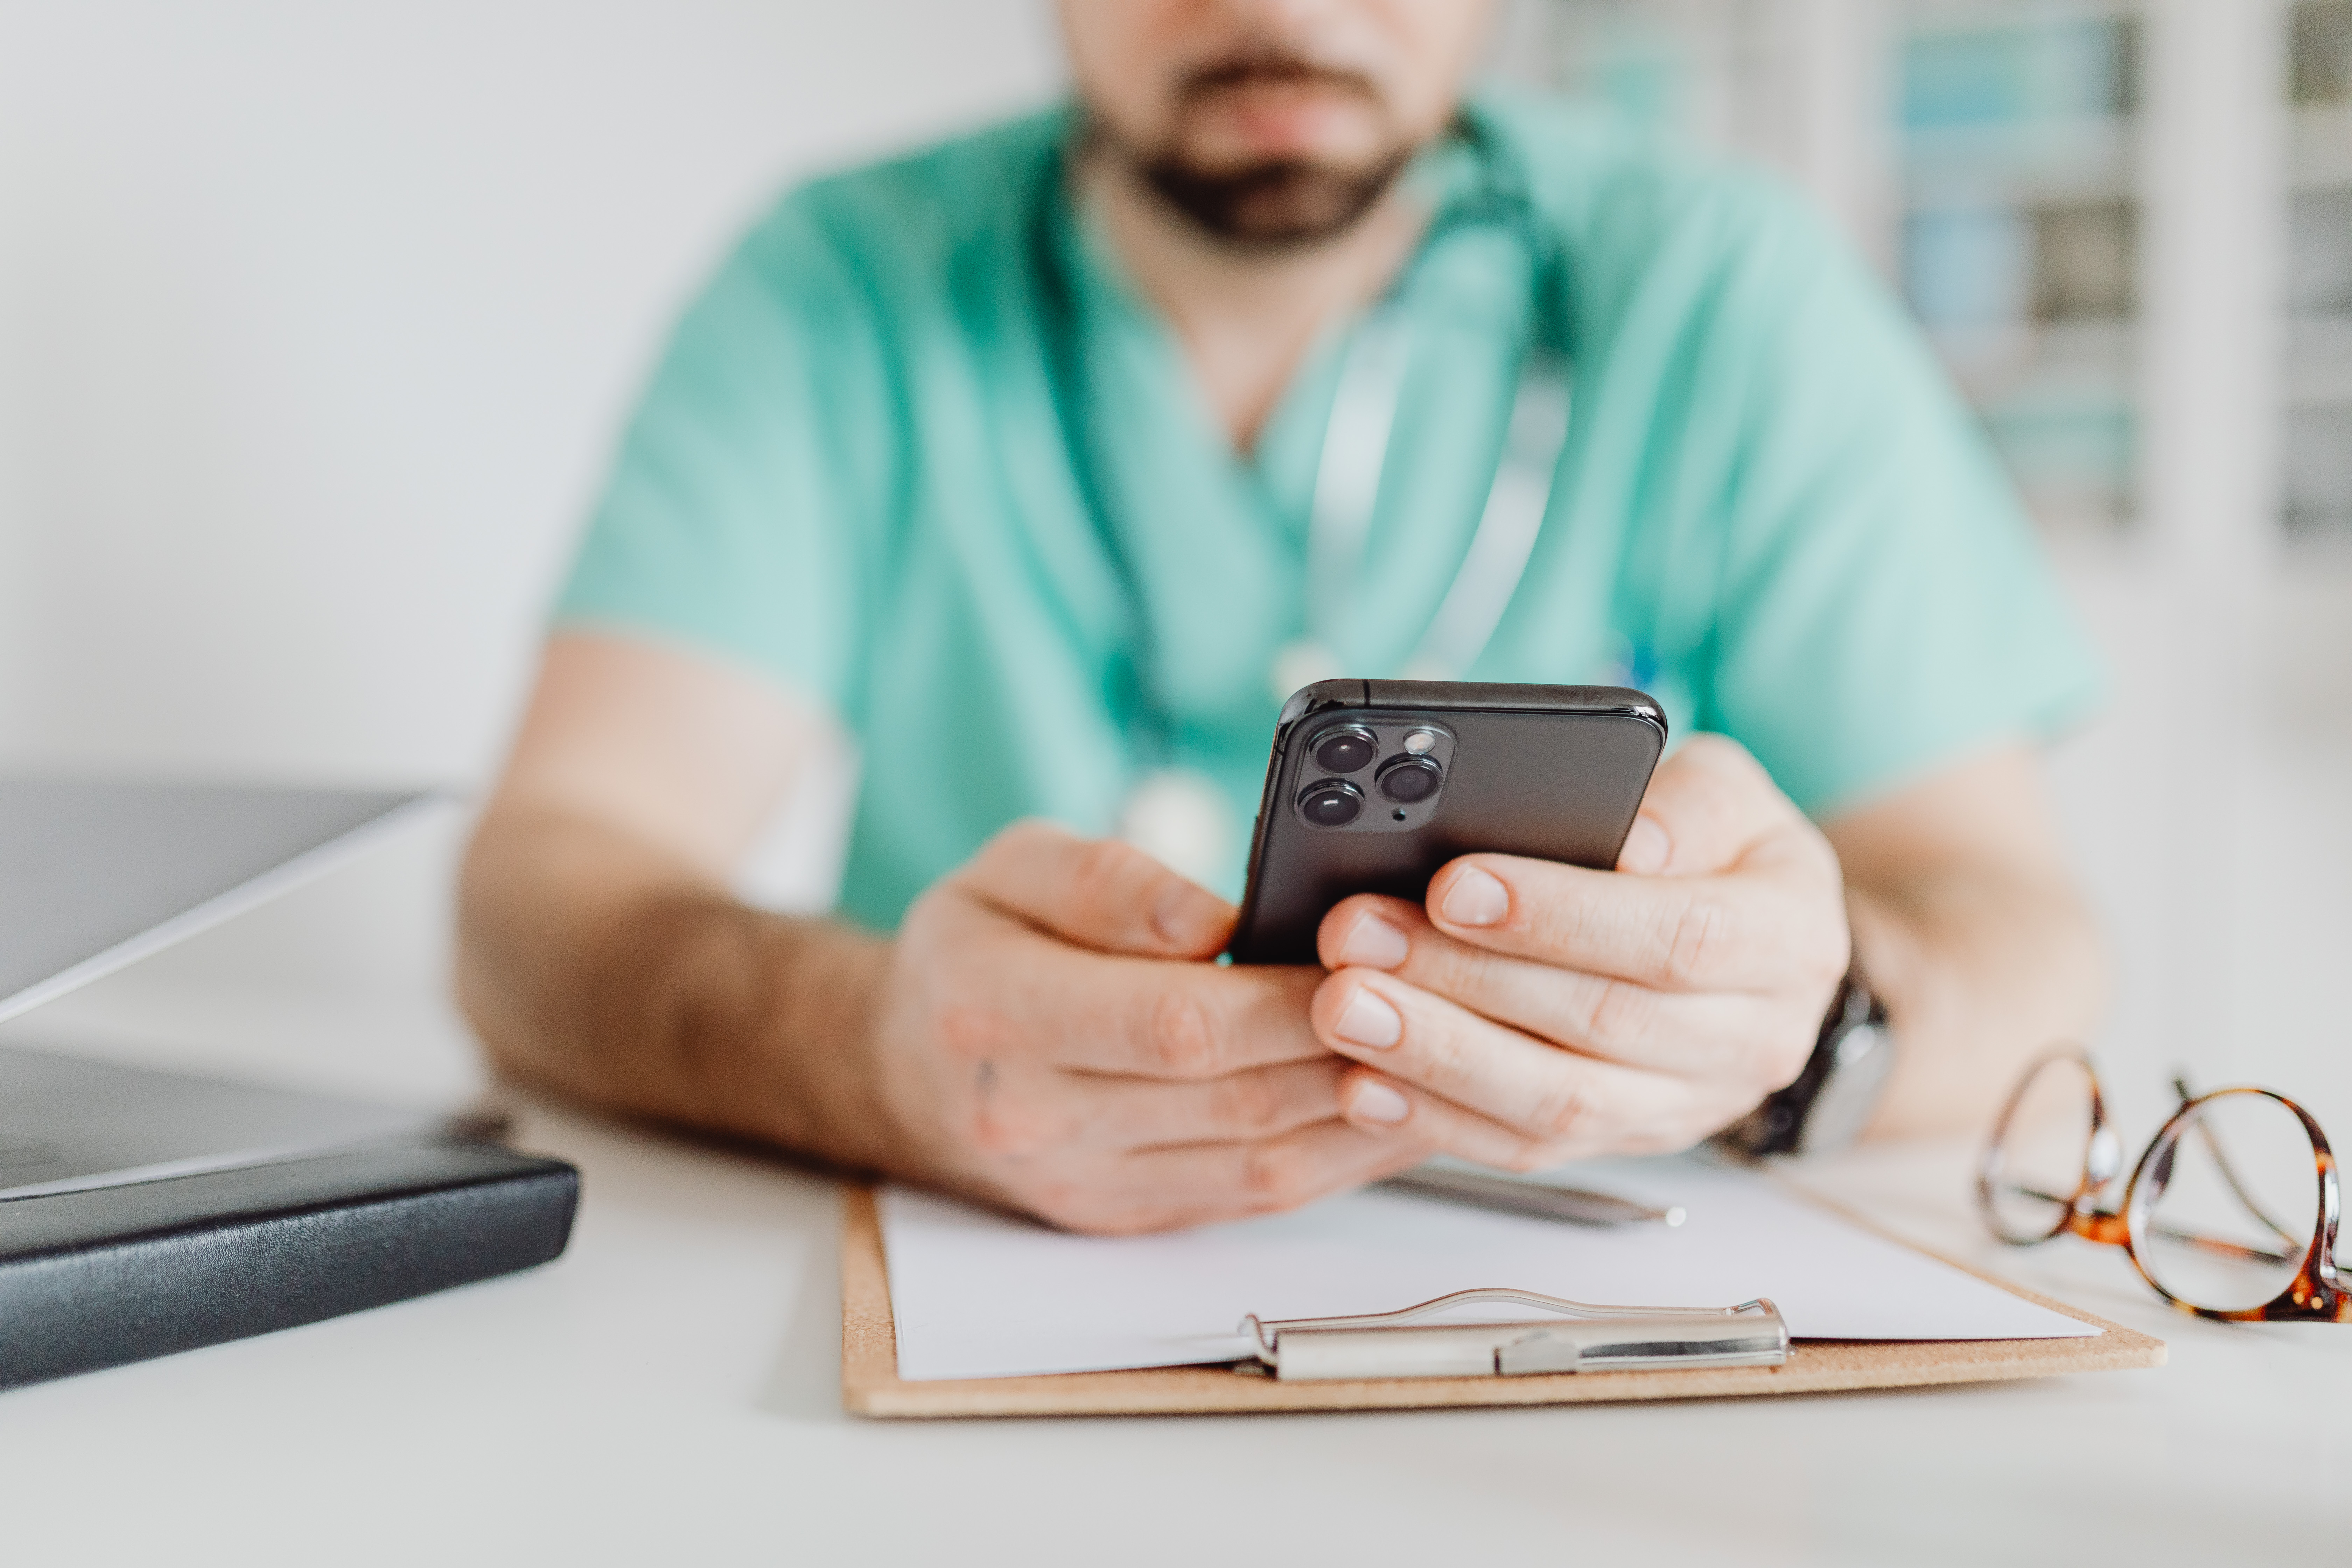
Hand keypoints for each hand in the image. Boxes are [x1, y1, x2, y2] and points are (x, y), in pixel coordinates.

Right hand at [863, 821, 1431, 1232]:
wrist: (907, 1067)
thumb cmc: (971, 950)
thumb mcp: (1007, 867)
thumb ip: (1106, 879)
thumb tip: (1212, 915)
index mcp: (998, 1014)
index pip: (1171, 1022)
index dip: (1282, 997)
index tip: (1365, 954)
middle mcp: (1037, 1118)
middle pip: (1234, 1098)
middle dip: (1348, 1049)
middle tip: (1440, 996)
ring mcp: (1087, 1185)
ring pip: (1263, 1164)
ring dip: (1364, 1115)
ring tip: (1446, 1053)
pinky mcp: (1132, 1217)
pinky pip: (1258, 1194)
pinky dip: (1340, 1156)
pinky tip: (1396, 1105)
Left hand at [1307, 735, 1848, 1167]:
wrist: (1759, 953)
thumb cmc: (1720, 851)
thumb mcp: (1728, 794)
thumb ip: (1684, 805)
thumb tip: (1628, 842)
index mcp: (1788, 940)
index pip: (1674, 937)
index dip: (1560, 916)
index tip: (1452, 886)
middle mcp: (1752, 1039)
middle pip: (1598, 1024)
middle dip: (1463, 980)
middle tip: (1356, 937)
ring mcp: (1686, 1106)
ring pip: (1557, 1104)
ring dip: (1437, 1057)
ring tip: (1341, 1008)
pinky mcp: (1623, 1144)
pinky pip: (1527, 1148)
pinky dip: (1438, 1121)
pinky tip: (1364, 1086)